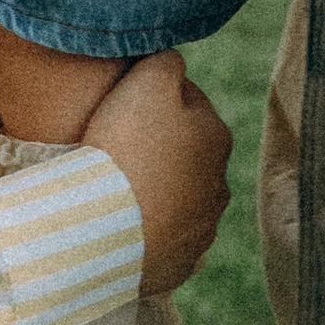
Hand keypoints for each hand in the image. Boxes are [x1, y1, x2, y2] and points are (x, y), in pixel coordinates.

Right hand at [82, 51, 231, 294]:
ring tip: (116, 189)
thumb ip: (166, 61)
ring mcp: (201, 229)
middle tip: (116, 146)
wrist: (106, 230)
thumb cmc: (126, 148)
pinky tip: (121, 224)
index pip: (189, 102)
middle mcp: (218, 185)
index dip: (155, 99)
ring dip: (156, 191)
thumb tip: (173, 61)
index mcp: (216, 137)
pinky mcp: (180, 264)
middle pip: (186, 153)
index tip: (124, 107)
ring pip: (178, 198)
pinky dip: (146, 230)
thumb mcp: (146, 81)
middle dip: (161, 147)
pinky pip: (163, 240)